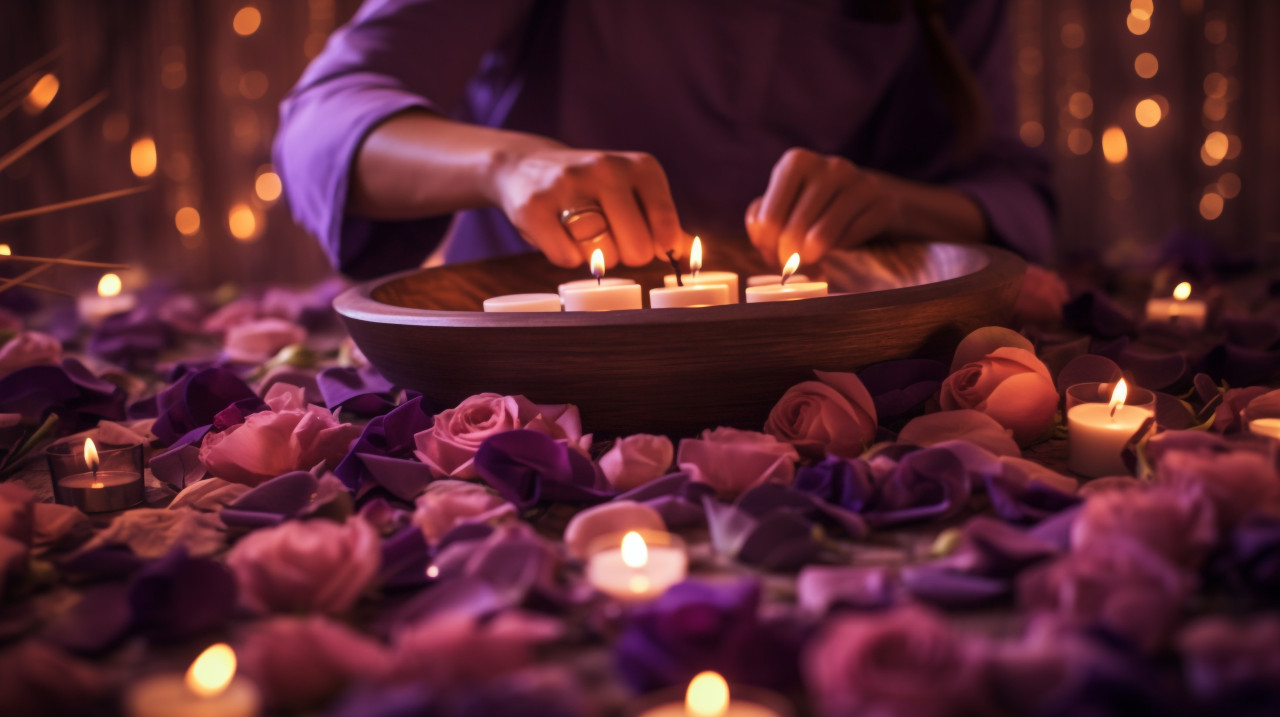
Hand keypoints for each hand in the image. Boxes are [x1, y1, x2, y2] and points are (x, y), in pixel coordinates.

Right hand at [491, 145, 686, 267]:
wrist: (525, 166)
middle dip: (625, 256)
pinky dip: (566, 258)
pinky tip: (560, 236)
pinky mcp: (534, 207)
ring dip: (595, 259)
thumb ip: (663, 223)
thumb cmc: (592, 189)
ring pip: (601, 254)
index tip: (647, 243)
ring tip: (585, 236)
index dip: (657, 247)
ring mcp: (568, 185)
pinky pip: (566, 258)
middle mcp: (606, 168)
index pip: (667, 229)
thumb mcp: (634, 194)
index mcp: (641, 166)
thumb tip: (689, 254)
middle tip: (611, 240)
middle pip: (636, 248)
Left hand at [746, 148, 899, 267]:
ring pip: (821, 237)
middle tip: (790, 264)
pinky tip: (838, 246)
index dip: (766, 246)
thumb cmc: (816, 203)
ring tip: (809, 259)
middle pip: (793, 231)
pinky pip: (850, 240)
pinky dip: (840, 251)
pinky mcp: (883, 204)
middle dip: (788, 257)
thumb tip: (762, 238)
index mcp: (797, 162)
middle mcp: (829, 167)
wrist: (872, 196)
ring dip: (811, 258)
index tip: (772, 252)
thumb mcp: (784, 202)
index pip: (767, 220)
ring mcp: (859, 182)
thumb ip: (761, 218)